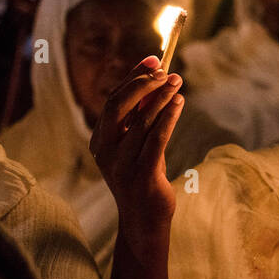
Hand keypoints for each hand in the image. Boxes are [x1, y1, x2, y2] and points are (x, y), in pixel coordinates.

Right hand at [90, 56, 183, 255]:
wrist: (144, 220)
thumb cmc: (143, 177)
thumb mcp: (139, 145)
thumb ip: (142, 117)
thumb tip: (155, 80)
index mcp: (99, 141)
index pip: (113, 100)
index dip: (133, 76)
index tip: (153, 58)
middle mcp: (105, 151)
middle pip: (119, 105)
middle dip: (144, 83)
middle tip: (166, 72)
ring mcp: (121, 165)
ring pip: (142, 120)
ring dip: (162, 97)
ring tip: (177, 83)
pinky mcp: (142, 176)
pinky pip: (156, 139)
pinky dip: (169, 117)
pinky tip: (180, 103)